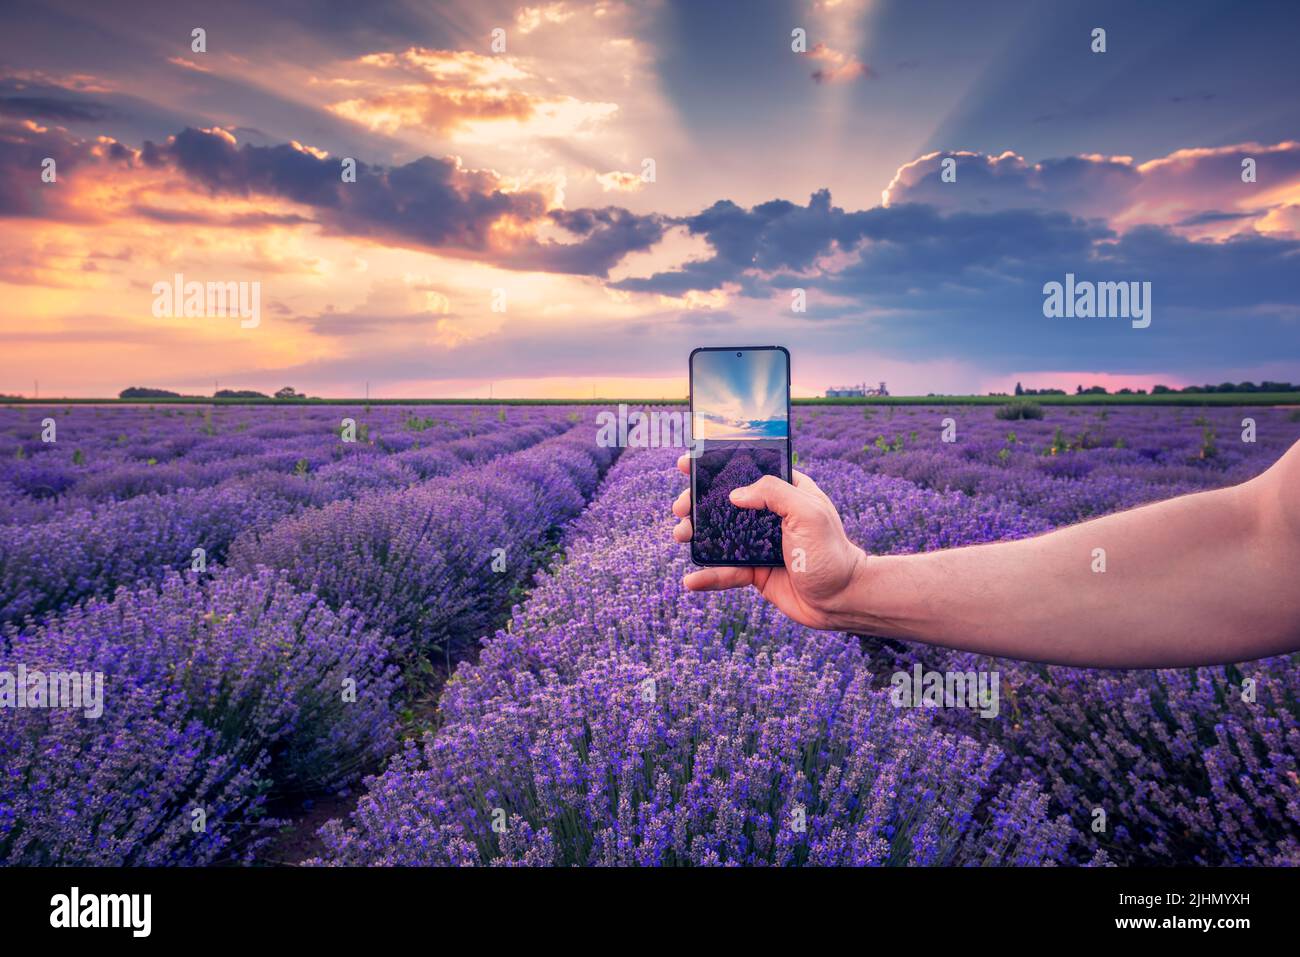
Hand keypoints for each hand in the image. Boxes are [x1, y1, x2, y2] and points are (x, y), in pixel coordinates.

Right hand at [672, 453, 867, 630]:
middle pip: (724, 504)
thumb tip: (734, 495)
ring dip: (696, 535)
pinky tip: (691, 581)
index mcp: (785, 492)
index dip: (715, 466)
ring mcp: (760, 544)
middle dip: (697, 503)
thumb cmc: (831, 552)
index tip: (687, 465)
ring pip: (719, 536)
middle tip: (680, 508)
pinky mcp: (755, 572)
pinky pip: (725, 571)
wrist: (841, 600)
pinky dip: (708, 576)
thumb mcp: (807, 512)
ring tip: (680, 536)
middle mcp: (770, 516)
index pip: (746, 471)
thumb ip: (773, 493)